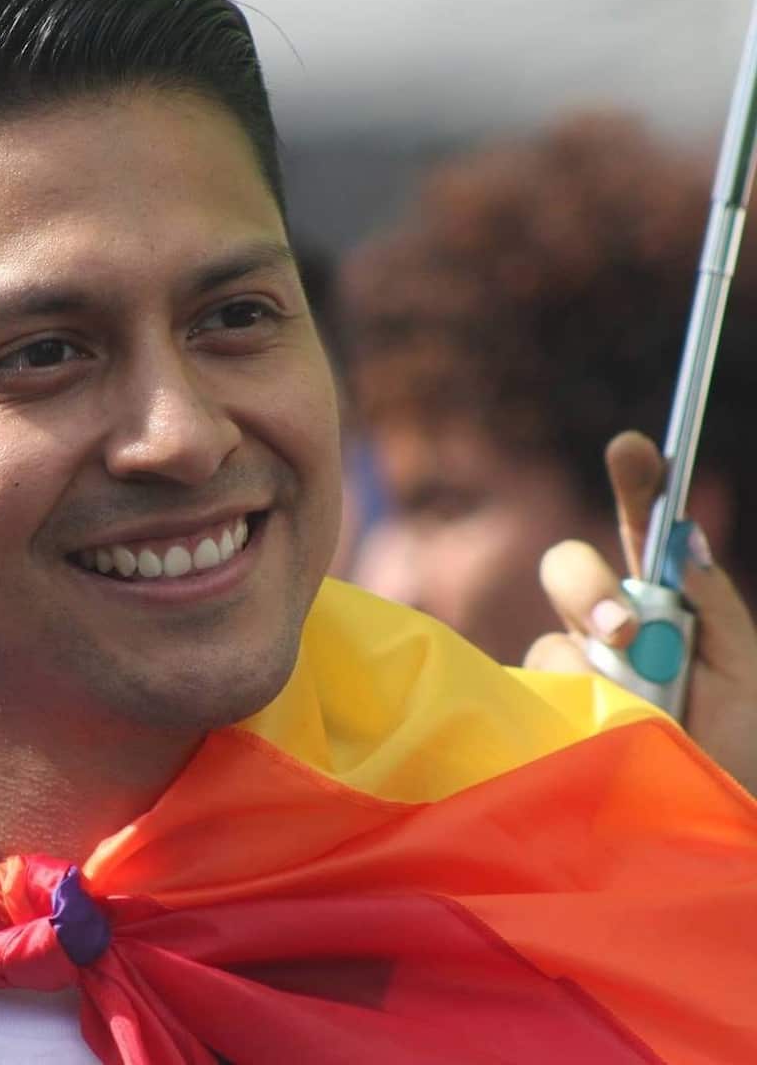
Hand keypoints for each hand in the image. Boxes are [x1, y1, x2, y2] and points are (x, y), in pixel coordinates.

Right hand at [524, 431, 756, 792]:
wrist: (712, 825)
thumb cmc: (741, 750)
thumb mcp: (747, 675)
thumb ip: (718, 609)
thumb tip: (685, 541)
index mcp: (663, 604)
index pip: (641, 532)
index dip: (635, 485)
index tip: (633, 448)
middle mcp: (609, 627)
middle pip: (568, 567)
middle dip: (586, 584)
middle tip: (621, 629)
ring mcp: (574, 668)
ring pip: (553, 634)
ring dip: (593, 669)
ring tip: (640, 717)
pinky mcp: (546, 708)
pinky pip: (537, 685)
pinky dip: (568, 702)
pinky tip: (595, 728)